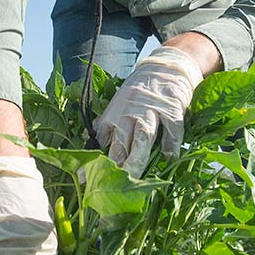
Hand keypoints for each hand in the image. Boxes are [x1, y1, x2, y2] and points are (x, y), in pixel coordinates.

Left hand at [93, 45, 203, 175]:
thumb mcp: (118, 104)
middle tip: (108, 187)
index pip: (101, 141)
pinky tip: (170, 158)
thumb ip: (107, 124)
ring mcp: (151, 110)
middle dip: (114, 167)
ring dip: (138, 159)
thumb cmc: (140, 90)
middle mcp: (129, 112)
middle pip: (121, 143)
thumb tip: (88, 142)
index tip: (83, 179)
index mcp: (114, 114)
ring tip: (134, 180)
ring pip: (142, 137)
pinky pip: (171, 128)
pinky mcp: (172, 108)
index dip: (93, 161)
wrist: (166, 67)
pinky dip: (171, 143)